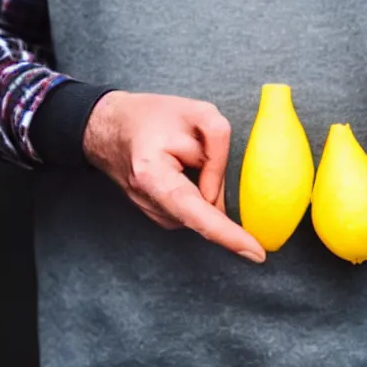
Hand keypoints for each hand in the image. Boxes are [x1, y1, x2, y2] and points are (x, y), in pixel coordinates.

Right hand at [83, 91, 265, 262]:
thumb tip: (217, 196)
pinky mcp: (160, 214)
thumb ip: (218, 149)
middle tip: (195, 150)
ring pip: (203, 209)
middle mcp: (151, 203)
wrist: (109, 128)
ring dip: (206, 185)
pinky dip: (199, 190)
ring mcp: (154, 213)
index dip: (228, 236)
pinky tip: (181, 166)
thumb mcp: (196, 112)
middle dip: (216, 185)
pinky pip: (195, 207)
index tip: (256, 254)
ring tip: (181, 153)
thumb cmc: (151, 116)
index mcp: (153, 176)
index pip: (197, 213)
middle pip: (206, 209)